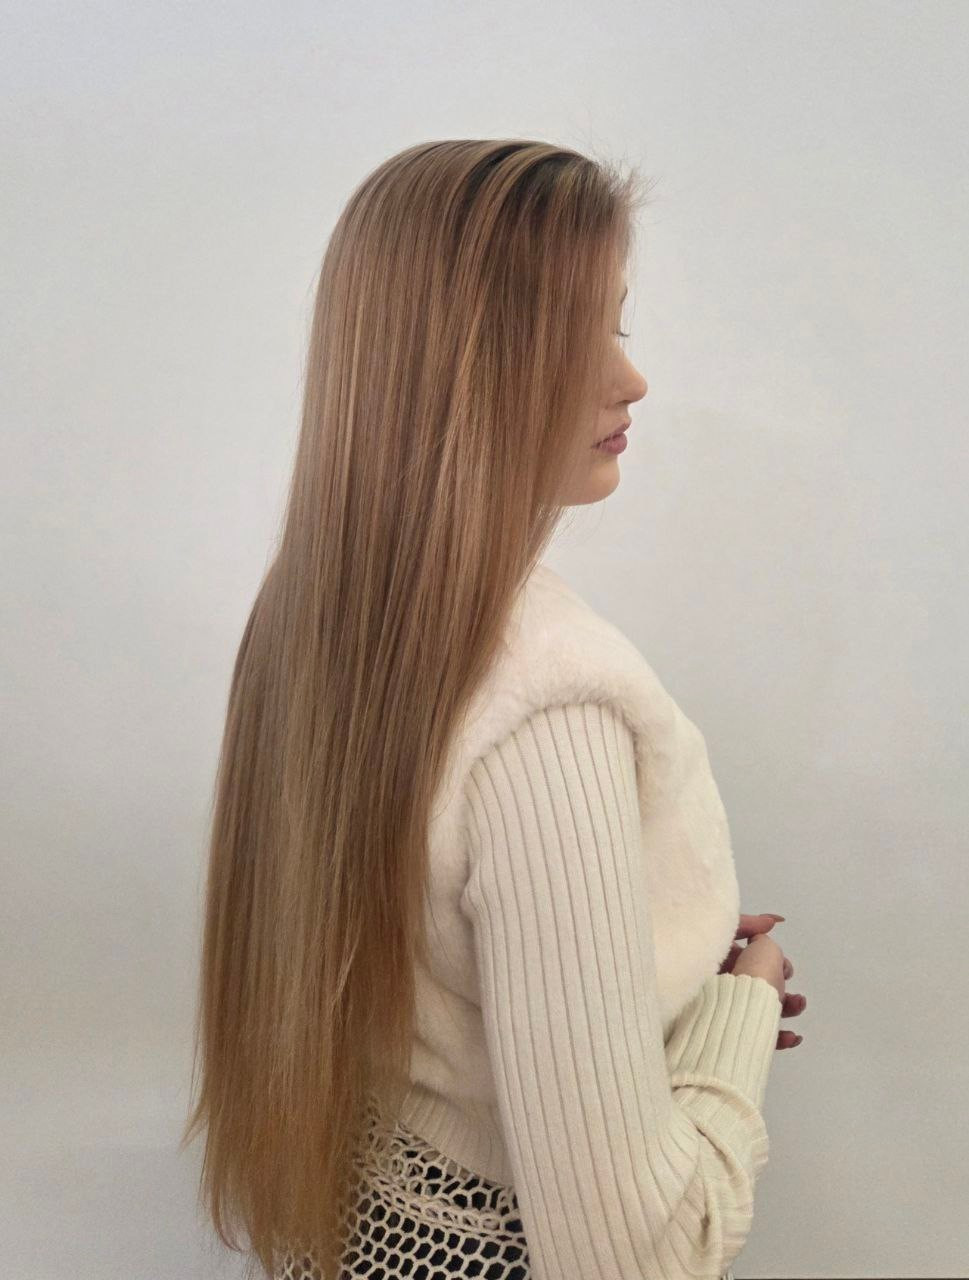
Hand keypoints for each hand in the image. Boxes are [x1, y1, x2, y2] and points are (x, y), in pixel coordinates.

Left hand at [718, 912, 805, 1050]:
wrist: (684, 994)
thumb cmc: (707, 957)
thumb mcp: (728, 928)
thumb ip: (751, 925)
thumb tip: (772, 921)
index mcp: (721, 960)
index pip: (752, 960)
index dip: (773, 963)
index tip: (786, 967)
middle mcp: (722, 984)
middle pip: (760, 985)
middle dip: (782, 986)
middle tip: (792, 985)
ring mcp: (724, 1010)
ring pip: (761, 1009)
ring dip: (786, 1008)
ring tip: (798, 1005)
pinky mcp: (727, 1033)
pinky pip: (754, 1035)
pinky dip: (776, 1036)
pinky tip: (791, 1036)